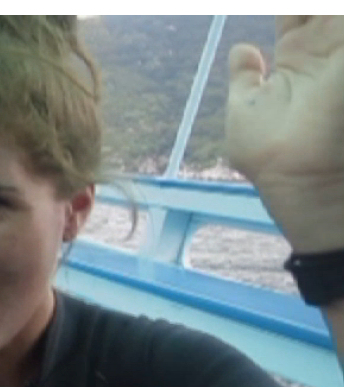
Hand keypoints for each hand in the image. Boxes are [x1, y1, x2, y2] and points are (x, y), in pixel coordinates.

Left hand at [226, 16, 343, 251]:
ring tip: (309, 6)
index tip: (286, 1)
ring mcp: (340, 50)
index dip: (291, 2)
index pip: (297, 8)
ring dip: (319, 9)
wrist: (299, 178)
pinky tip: (318, 12)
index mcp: (300, 55)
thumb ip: (246, 79)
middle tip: (299, 4)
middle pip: (317, 8)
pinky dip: (324, 13)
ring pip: (327, 12)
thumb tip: (244, 50)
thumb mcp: (247, 110)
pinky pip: (333, 19)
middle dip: (307, 4)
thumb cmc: (271, 154)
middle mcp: (327, 47)